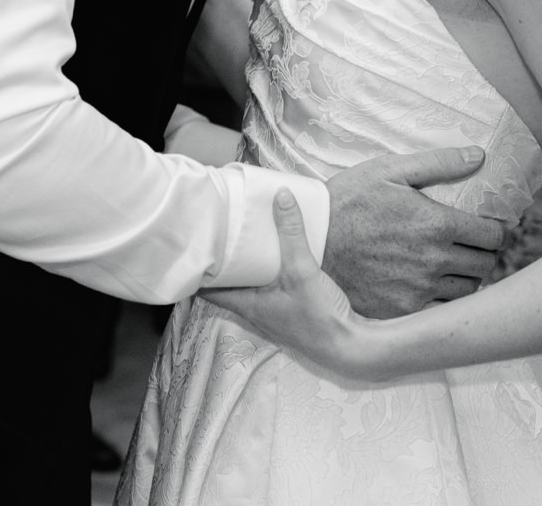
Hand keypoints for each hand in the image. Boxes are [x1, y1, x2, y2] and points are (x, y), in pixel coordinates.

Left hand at [202, 190, 378, 379]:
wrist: (349, 345)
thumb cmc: (318, 316)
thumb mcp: (302, 270)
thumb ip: (291, 233)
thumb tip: (280, 196)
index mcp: (246, 305)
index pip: (208, 290)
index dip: (198, 270)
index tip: (193, 247)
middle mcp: (254, 310)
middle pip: (228, 284)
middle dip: (222, 261)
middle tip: (217, 233)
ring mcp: (272, 312)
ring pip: (249, 285)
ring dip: (245, 266)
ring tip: (242, 237)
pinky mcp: (290, 309)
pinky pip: (268, 286)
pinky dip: (265, 271)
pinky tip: (274, 255)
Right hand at [320, 146, 504, 318]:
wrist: (309, 242)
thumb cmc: (348, 201)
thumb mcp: (389, 171)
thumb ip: (438, 163)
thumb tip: (478, 155)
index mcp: (438, 225)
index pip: (493, 236)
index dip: (492, 230)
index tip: (482, 228)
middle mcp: (434, 261)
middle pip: (485, 265)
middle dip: (482, 253)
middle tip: (468, 246)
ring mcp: (419, 290)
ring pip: (467, 291)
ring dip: (465, 278)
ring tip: (451, 265)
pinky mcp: (402, 310)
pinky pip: (440, 311)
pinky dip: (443, 299)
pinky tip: (431, 285)